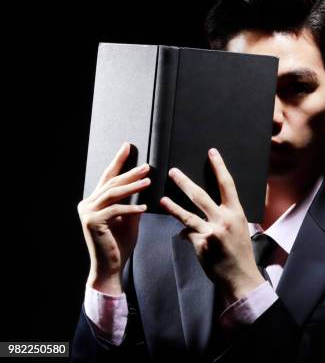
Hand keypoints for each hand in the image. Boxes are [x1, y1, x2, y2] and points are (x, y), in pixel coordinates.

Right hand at [78, 142, 150, 294]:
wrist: (111, 267)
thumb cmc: (120, 244)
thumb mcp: (129, 219)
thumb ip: (132, 202)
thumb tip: (143, 183)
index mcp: (93, 202)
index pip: (107, 177)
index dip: (118, 161)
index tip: (127, 146)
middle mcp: (86, 204)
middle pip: (111, 183)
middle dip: (129, 172)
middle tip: (146, 166)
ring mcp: (87, 213)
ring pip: (112, 193)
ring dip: (132, 186)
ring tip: (148, 181)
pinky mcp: (92, 222)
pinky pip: (115, 210)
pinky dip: (131, 208)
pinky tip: (144, 207)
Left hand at [160, 148, 263, 300]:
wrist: (240, 276)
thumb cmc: (241, 251)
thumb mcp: (242, 227)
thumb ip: (229, 213)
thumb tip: (219, 202)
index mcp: (237, 212)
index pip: (227, 184)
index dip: (219, 166)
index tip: (212, 152)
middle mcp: (224, 220)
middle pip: (200, 195)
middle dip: (184, 182)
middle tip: (173, 172)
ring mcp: (211, 232)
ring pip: (186, 214)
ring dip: (172, 206)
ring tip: (163, 199)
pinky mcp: (200, 244)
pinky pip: (187, 233)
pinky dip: (186, 232)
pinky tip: (186, 234)